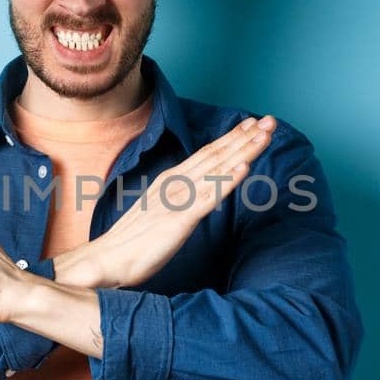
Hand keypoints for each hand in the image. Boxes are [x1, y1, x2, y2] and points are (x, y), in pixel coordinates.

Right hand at [56, 115, 276, 288]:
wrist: (108, 259)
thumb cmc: (133, 240)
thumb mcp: (159, 210)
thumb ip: (177, 199)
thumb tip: (195, 193)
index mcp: (171, 180)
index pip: (206, 153)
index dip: (231, 138)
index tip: (253, 124)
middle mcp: (176, 183)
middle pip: (217, 155)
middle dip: (245, 137)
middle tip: (270, 120)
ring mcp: (178, 200)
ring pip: (218, 169)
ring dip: (244, 150)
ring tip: (265, 134)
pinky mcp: (180, 220)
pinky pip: (209, 198)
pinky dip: (228, 181)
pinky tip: (245, 168)